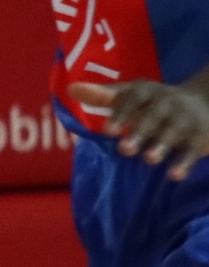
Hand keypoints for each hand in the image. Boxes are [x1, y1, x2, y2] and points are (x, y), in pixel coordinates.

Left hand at [75, 80, 208, 176]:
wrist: (203, 102)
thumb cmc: (153, 102)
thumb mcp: (130, 96)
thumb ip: (102, 96)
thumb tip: (71, 90)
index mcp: (146, 91)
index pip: (133, 98)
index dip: (121, 112)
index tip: (107, 129)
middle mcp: (167, 102)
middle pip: (152, 116)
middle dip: (139, 131)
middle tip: (123, 149)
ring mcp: (185, 118)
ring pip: (173, 132)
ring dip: (162, 145)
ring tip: (149, 160)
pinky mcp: (200, 135)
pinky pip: (192, 149)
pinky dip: (185, 162)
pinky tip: (174, 176)